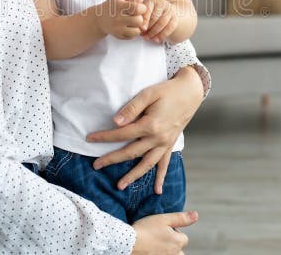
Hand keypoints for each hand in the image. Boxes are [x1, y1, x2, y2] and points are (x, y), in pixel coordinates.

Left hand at [87, 66, 203, 189]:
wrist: (190, 92)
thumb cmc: (167, 91)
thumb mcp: (148, 94)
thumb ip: (131, 108)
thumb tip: (116, 122)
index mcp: (150, 125)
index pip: (122, 134)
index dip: (105, 137)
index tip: (90, 139)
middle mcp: (158, 138)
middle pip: (131, 152)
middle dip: (112, 159)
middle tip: (96, 165)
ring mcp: (165, 144)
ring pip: (147, 164)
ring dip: (133, 175)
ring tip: (120, 185)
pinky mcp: (171, 144)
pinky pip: (165, 164)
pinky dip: (161, 177)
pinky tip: (157, 190)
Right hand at [95, 0, 146, 39]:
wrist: (99, 19)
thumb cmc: (113, 6)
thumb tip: (142, 3)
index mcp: (118, 6)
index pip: (136, 8)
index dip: (142, 8)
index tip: (140, 7)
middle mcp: (117, 19)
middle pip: (138, 21)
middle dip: (140, 17)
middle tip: (136, 15)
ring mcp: (117, 29)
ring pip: (137, 31)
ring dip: (138, 26)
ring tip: (134, 21)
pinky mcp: (119, 36)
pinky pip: (133, 36)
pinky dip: (134, 32)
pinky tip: (130, 26)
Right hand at [131, 211, 197, 254]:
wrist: (128, 243)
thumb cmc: (145, 229)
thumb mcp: (163, 219)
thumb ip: (181, 218)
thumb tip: (196, 215)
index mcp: (179, 242)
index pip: (182, 237)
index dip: (172, 231)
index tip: (161, 229)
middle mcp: (175, 254)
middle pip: (178, 249)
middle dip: (171, 243)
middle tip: (157, 237)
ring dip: (166, 250)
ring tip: (154, 244)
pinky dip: (159, 253)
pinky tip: (151, 250)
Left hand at [141, 0, 177, 42]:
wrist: (165, 11)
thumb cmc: (151, 12)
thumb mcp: (144, 12)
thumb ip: (140, 17)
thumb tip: (138, 28)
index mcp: (152, 0)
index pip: (148, 10)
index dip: (144, 20)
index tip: (141, 28)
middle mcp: (162, 3)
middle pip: (155, 17)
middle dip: (148, 27)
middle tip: (143, 34)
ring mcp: (169, 10)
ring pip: (162, 23)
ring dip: (154, 32)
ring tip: (148, 37)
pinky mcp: (175, 18)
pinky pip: (170, 27)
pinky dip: (162, 35)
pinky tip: (157, 39)